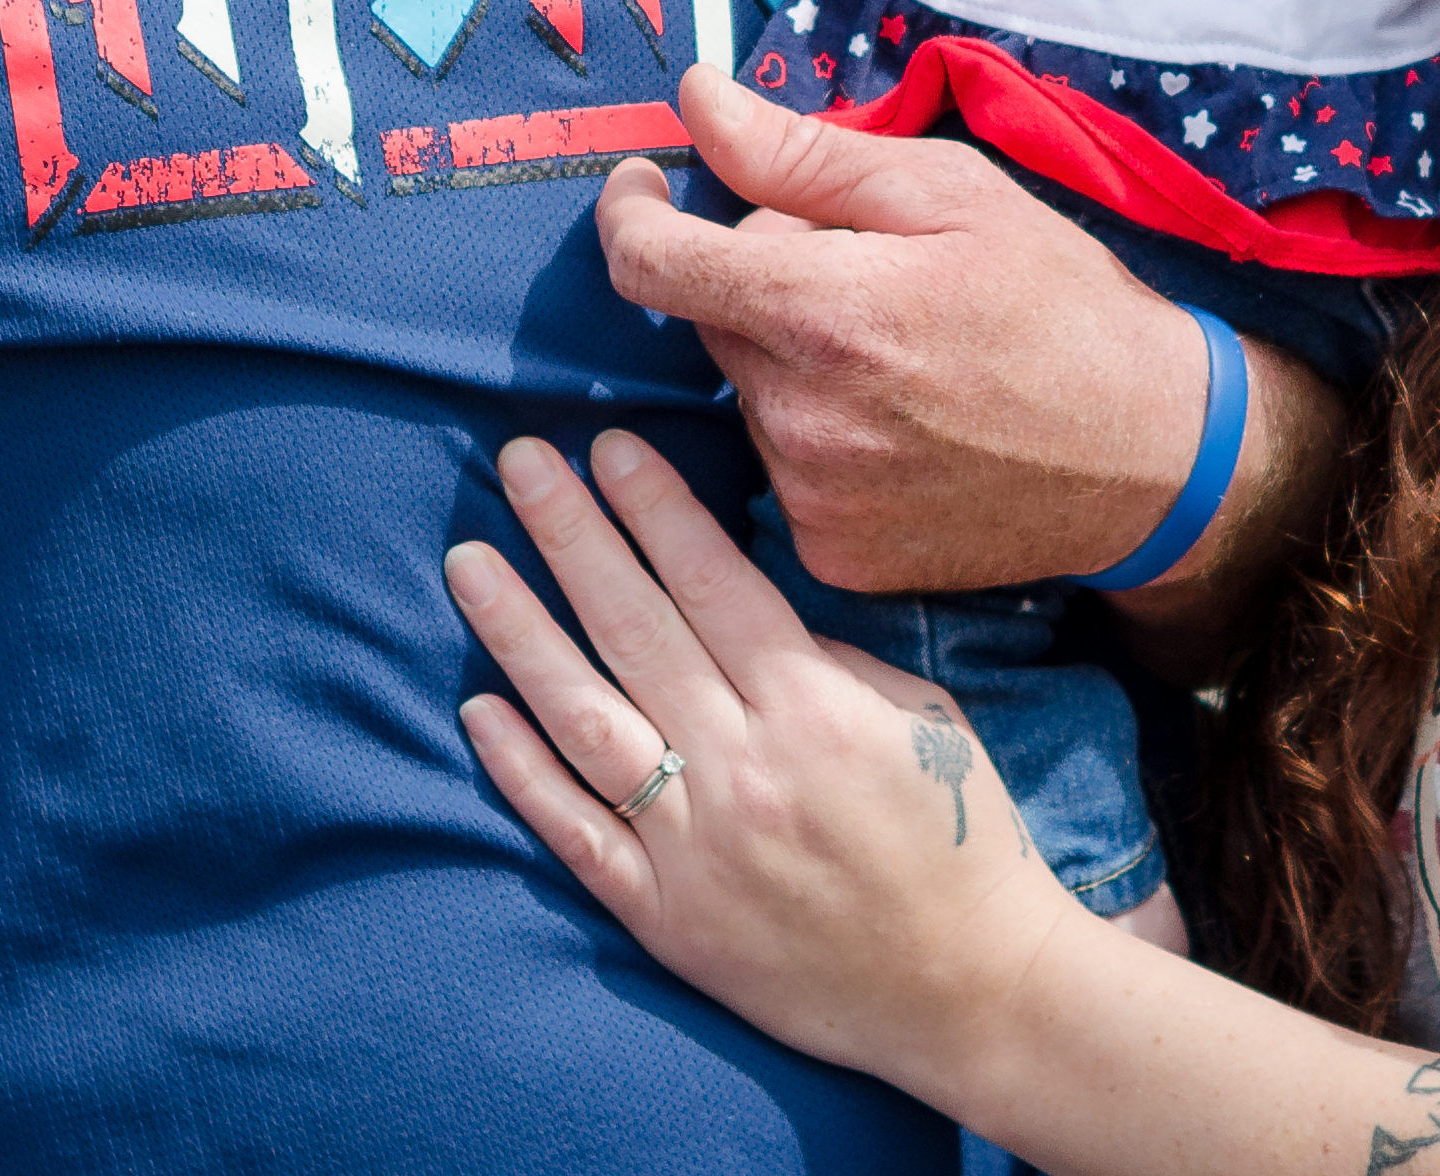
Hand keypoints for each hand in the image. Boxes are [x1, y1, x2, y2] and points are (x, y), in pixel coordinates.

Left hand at [450, 429, 1072, 1085]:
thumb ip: (828, 658)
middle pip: (636, 630)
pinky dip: (522, 771)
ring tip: (470, 561)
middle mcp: (745, 771)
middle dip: (571, 534)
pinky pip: (577, 834)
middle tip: (520, 460)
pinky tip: (477, 707)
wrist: (970, 994)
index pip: (711, 582)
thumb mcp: (921, 717)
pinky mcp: (668, 921)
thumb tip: (740, 604)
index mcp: (816, 711)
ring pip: (586, 720)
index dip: (654, 506)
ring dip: (521, 633)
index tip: (607, 445)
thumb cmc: (959, 838)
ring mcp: (697, 850)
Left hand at [598, 64, 1209, 592]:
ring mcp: (814, 499)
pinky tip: (901, 424)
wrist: (1153, 453)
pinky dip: (817, 435)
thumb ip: (801, 152)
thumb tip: (693, 98)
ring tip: (900, 357)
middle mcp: (802, 418)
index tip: (647, 186)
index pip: (650, 264)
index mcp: (824, 312)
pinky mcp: (833, 554)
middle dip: (759, 281)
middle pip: (711, 322)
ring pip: (748, 395)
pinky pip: (781, 469)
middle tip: (863, 272)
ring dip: (790, 361)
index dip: (631, 213)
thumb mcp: (947, 190)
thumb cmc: (1058, 299)